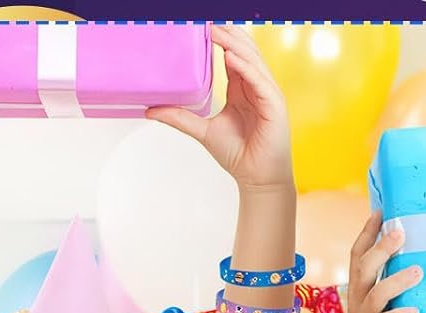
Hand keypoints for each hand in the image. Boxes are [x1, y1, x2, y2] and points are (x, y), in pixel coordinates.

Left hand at [147, 24, 292, 191]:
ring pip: (251, 59)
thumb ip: (180, 118)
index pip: (231, 54)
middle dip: (226, 34)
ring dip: (233, 43)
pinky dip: (245, 67)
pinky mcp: (273, 103)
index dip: (218, 39)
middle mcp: (255, 84)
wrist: (256, 178)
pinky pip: (258, 79)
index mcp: (241, 87)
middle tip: (206, 22)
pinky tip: (231, 57)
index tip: (201, 27)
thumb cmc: (237, 154)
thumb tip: (151, 110)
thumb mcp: (203, 131)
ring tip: (215, 31)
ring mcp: (266, 92)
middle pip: (242, 50)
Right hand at [336, 210, 419, 312]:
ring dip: (396, 281)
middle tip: (400, 232)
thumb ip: (394, 285)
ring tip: (417, 272)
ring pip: (375, 295)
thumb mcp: (382, 307)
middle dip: (381, 249)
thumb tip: (422, 259)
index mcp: (360, 291)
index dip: (367, 232)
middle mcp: (359, 302)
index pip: (358, 255)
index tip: (380, 210)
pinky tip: (414, 312)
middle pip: (364, 269)